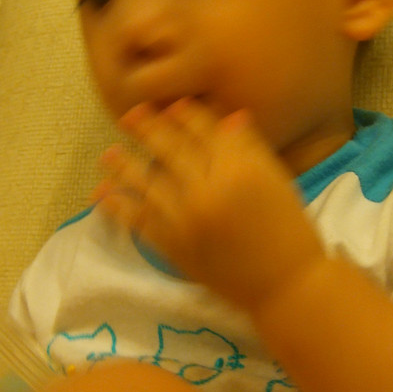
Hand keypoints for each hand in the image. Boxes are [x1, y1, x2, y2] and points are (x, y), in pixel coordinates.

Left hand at [93, 99, 325, 311]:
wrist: (285, 286)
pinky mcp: (174, 247)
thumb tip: (228, 117)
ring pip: (146, 182)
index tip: (171, 105)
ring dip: (123, 165)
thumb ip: (250, 148)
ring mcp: (186, 220)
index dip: (185, 115)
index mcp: (239, 169)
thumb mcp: (278, 181)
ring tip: (107, 155)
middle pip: (170, 150)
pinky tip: (103, 195)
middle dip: (147, 129)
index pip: (204, 131)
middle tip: (128, 116)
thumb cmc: (290, 230)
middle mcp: (208, 189)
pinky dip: (118, 206)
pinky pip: (139, 221)